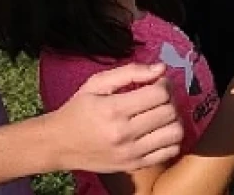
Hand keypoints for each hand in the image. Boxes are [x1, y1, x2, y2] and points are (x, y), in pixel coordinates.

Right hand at [46, 62, 184, 173]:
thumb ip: (130, 72)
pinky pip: (170, 152)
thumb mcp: (96, 83)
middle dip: (169, 99)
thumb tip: (161, 68)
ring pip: (174, 133)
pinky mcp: (134, 165)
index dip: (163, 84)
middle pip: (168, 112)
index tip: (157, 83)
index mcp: (113, 109)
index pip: (159, 94)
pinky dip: (171, 139)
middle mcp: (124, 134)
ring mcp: (131, 153)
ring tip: (160, 114)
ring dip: (173, 119)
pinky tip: (159, 131)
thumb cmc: (78, 110)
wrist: (58, 144)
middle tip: (159, 97)